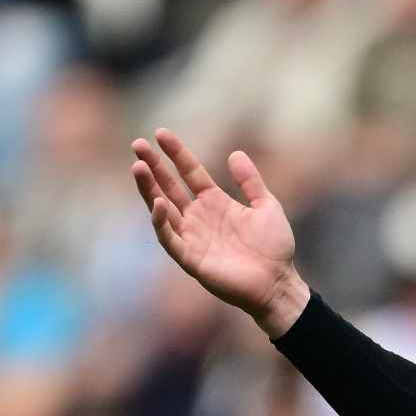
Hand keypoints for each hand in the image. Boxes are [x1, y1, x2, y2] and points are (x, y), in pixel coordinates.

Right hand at [130, 128, 309, 336]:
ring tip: (138, 167)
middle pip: (169, 187)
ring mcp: (193, 237)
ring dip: (149, 189)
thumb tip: (235, 153)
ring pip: (162, 209)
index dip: (176, 153)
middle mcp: (199, 217)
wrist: (278, 283)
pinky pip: (170, 239)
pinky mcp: (191, 259)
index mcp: (215, 203)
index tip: (160, 133)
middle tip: (137, 144)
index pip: (190, 172)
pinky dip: (161, 222)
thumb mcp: (267, 206)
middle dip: (153, 166)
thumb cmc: (274, 248)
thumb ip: (251, 181)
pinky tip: (158, 203)